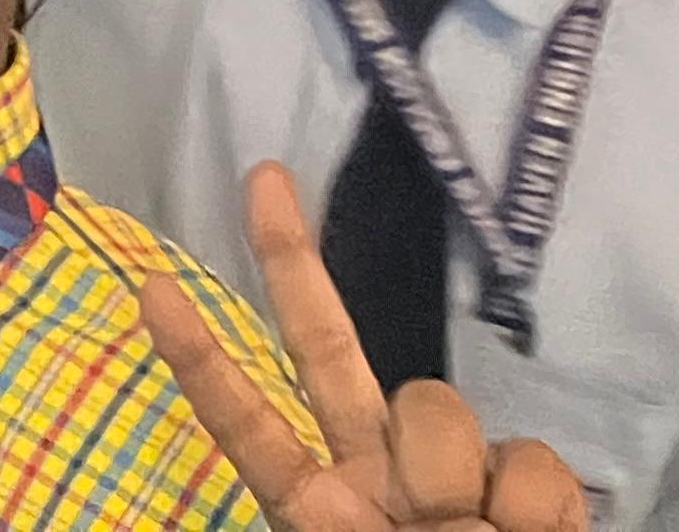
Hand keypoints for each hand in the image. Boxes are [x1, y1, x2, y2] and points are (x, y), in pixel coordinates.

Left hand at [143, 161, 589, 531]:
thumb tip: (337, 497)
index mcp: (313, 508)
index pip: (246, 424)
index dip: (200, 360)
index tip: (148, 289)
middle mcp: (375, 473)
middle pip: (327, 351)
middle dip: (291, 260)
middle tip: (262, 180)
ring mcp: (451, 473)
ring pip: (431, 405)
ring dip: (448, 476)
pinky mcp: (530, 483)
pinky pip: (523, 457)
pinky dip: (530, 508)